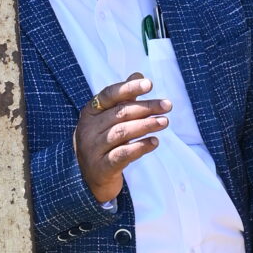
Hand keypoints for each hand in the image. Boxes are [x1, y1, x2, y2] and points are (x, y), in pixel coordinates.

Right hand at [75, 74, 169, 201]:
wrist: (85, 178)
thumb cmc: (101, 143)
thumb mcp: (107, 119)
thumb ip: (123, 99)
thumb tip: (138, 75)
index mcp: (90, 113)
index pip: (109, 95)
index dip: (129, 88)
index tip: (149, 84)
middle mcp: (88, 129)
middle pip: (119, 114)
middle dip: (146, 108)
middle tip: (167, 105)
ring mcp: (93, 149)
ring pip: (121, 133)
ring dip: (145, 125)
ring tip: (164, 122)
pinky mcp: (102, 167)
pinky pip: (122, 155)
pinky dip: (140, 147)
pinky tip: (154, 142)